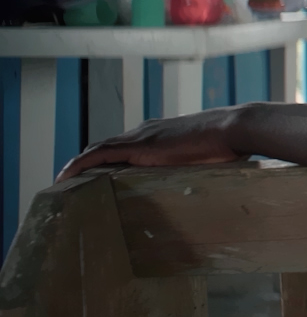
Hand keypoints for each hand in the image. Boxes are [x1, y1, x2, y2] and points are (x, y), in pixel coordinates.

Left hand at [57, 106, 246, 181]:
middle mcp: (145, 132)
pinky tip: (64, 178)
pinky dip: (78, 165)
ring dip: (77, 166)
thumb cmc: (231, 144)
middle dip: (85, 166)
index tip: (93, 178)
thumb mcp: (208, 159)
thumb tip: (205, 188)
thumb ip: (198, 168)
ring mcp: (140, 137)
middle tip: (70, 186)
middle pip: (105, 148)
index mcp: (160, 136)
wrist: (235, 128)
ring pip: (97, 150)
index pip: (123, 148)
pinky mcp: (138, 145)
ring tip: (61, 184)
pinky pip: (98, 155)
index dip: (105, 162)